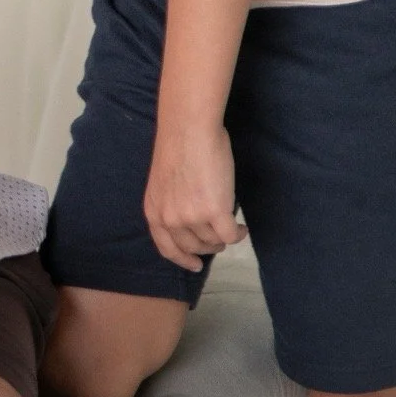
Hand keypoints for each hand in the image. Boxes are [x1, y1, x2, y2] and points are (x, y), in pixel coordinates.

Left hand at [144, 124, 245, 271]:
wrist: (188, 130)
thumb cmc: (178, 147)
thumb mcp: (164, 184)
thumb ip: (172, 204)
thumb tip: (189, 221)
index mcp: (154, 211)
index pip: (166, 247)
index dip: (182, 259)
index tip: (195, 265)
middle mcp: (169, 219)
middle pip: (194, 247)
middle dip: (209, 246)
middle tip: (220, 237)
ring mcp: (191, 217)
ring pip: (213, 241)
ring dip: (224, 237)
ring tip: (232, 225)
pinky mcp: (215, 212)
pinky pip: (230, 236)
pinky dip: (238, 234)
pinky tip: (241, 227)